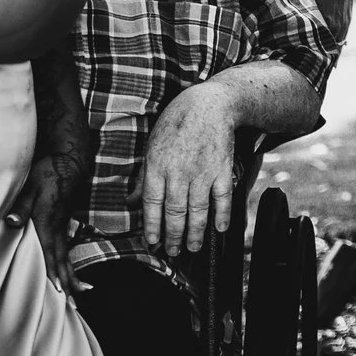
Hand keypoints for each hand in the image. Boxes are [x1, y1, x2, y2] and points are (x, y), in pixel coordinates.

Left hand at [3, 149, 85, 293]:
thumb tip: (11, 222)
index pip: (51, 252)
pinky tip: (69, 270)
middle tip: (76, 302)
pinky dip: (69, 262)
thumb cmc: (49, 172)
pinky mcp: (64, 221)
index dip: (54, 272)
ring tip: (82, 292)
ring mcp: (63, 225)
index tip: (59, 290)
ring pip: (67, 255)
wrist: (69, 160)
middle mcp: (58, 227)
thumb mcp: (31, 186)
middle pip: (63, 259)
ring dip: (72, 275)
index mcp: (49, 222)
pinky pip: (66, 247)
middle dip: (69, 282)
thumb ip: (22, 205)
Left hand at [142, 79, 243, 254]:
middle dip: (173, 236)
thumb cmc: (178, 122)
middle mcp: (179, 172)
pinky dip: (222, 214)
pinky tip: (220, 228)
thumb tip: (131, 201)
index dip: (152, 226)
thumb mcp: (152, 145)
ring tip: (193, 247)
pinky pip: (222, 198)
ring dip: (195, 233)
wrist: (211, 104)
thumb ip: (144, 177)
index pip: (152, 204)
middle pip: (174, 212)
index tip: (152, 243)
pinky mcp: (223, 170)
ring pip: (198, 210)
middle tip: (173, 251)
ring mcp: (202, 172)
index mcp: (157, 165)